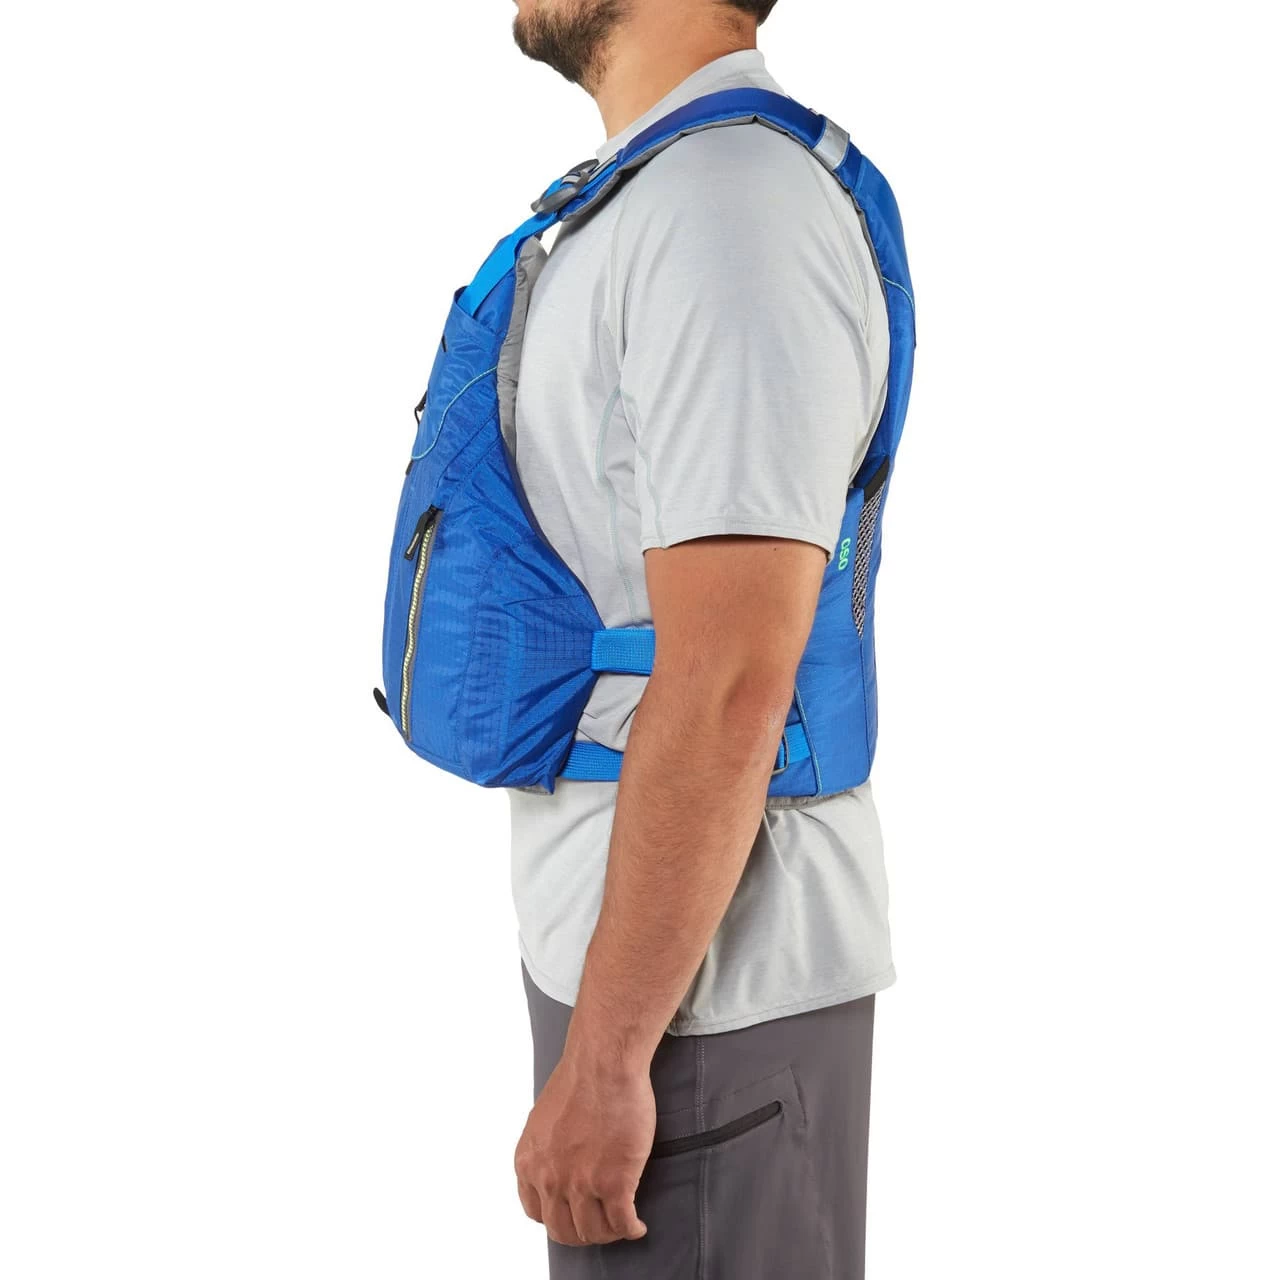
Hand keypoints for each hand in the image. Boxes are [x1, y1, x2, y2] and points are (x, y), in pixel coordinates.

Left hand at [514, 1049, 654, 1245]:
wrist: (603, 1062)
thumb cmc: (579, 1079)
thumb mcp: (542, 1121)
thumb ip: (545, 1150)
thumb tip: (556, 1166)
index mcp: (529, 1163)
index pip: (537, 1213)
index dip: (558, 1217)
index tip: (574, 1213)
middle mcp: (550, 1179)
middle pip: (564, 1230)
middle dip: (582, 1232)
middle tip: (599, 1223)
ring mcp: (581, 1184)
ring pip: (594, 1232)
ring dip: (609, 1232)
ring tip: (620, 1223)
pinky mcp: (614, 1183)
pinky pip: (622, 1223)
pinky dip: (631, 1229)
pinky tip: (637, 1225)